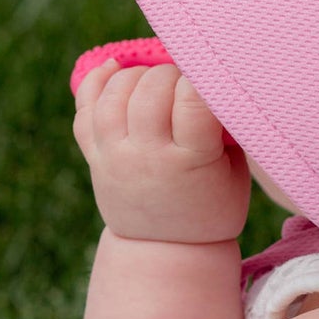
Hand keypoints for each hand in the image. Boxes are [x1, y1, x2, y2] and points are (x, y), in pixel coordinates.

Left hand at [72, 58, 249, 243]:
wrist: (165, 250)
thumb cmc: (211, 205)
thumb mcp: (235, 171)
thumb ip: (226, 126)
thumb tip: (214, 76)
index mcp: (189, 161)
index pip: (191, 98)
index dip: (201, 78)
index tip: (208, 83)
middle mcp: (146, 158)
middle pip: (150, 89)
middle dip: (171, 74)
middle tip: (184, 85)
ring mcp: (115, 158)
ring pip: (113, 94)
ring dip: (136, 75)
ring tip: (154, 82)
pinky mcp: (94, 158)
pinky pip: (83, 111)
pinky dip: (95, 83)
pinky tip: (113, 69)